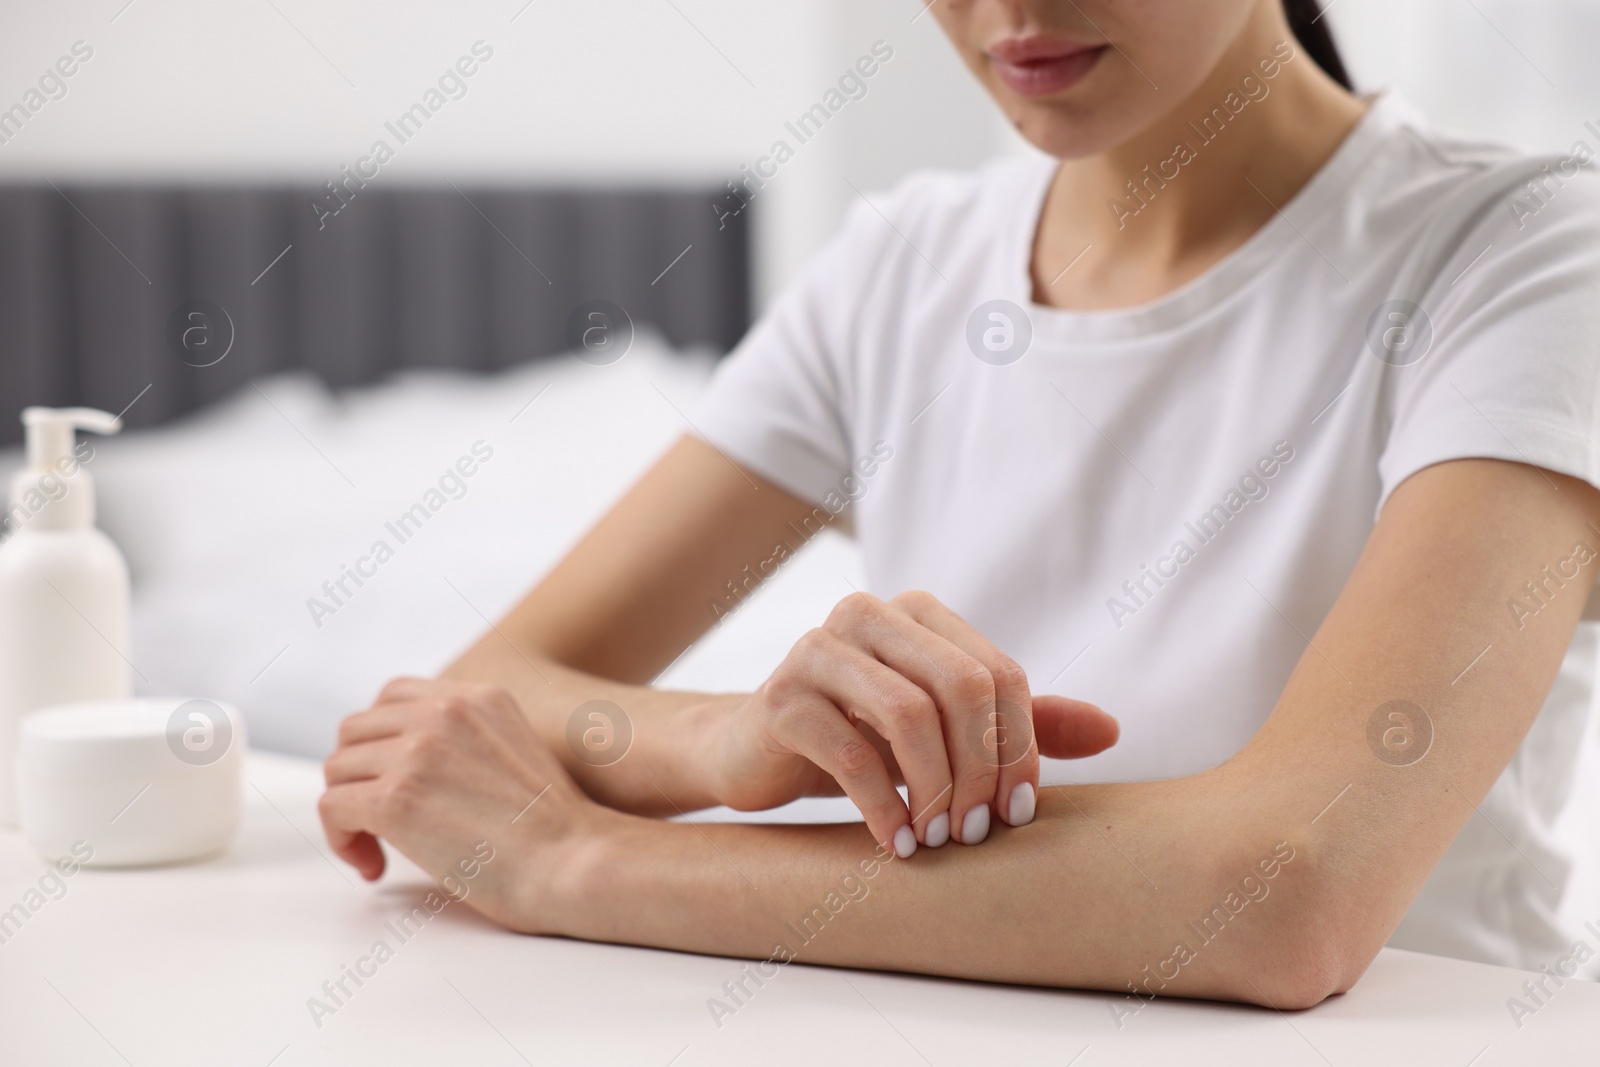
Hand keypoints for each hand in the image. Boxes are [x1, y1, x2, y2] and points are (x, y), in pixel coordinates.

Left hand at [318, 678, 605, 932]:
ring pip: (338, 768)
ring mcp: (418, 752)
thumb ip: (469, 743)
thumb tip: (414, 771)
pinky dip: (343, 841)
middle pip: (356, 730)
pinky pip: (333, 807)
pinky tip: (374, 867)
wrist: (573, 864)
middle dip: (359, 777)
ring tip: (379, 849)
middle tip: (379, 822)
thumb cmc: (556, 833)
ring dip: (349, 812)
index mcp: (480, 696)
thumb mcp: (518, 753)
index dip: (381, 741)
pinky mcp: (395, 798)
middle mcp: (444, 712)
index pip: (395, 696)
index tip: (392, 780)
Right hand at [711, 590, 1117, 856]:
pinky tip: (897, 843)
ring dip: (936, 789)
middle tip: (978, 832)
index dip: (1020, 748)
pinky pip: (852, 753)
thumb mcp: (941, 731)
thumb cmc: (859, 737)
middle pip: (962, 688)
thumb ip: (1020, 725)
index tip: (1017, 812)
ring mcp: (818, 650)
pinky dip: (885, 808)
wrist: (755, 752)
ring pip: (909, 714)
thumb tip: (1112, 731)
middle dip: (982, 770)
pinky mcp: (781, 697)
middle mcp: (868, 614)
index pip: (1000, 675)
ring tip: (939, 839)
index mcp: (918, 613)